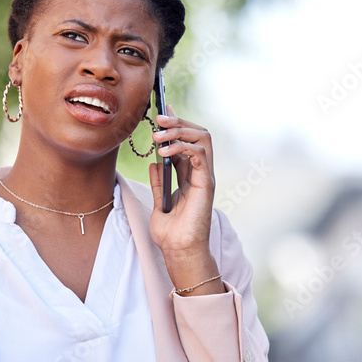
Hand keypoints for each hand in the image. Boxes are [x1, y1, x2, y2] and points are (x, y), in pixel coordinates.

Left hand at [147, 103, 215, 258]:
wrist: (178, 250)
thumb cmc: (171, 232)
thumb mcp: (158, 201)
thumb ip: (159, 181)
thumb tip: (154, 162)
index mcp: (190, 175)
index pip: (187, 140)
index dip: (176, 123)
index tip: (161, 110)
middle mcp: (201, 172)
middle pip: (197, 133)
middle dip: (178, 121)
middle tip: (158, 118)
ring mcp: (205, 176)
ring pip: (202, 137)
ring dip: (179, 130)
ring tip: (158, 135)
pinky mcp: (206, 183)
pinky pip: (200, 153)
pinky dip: (183, 146)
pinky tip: (165, 151)